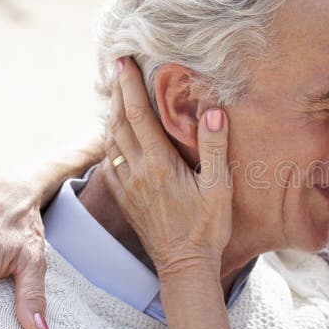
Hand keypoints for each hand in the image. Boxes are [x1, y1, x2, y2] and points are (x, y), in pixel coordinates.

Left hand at [101, 58, 232, 277]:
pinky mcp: (125, 198)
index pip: (138, 115)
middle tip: (119, 68)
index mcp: (159, 164)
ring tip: (117, 94)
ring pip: (111, 140)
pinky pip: (109, 161)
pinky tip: (115, 135)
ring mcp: (127, 185)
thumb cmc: (207, 228)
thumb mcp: (219, 188)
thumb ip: (215, 148)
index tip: (124, 62)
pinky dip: (109, 139)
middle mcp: (137, 171)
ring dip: (112, 113)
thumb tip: (213, 111)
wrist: (184, 266)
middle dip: (118, 92)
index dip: (129, 86)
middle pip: (118, 122)